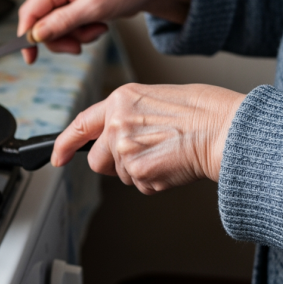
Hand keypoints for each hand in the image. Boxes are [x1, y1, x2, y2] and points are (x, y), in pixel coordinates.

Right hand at [17, 0, 190, 62]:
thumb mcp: (93, 9)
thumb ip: (62, 22)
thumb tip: (36, 35)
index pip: (30, 11)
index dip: (27, 36)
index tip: (30, 57)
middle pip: (42, 23)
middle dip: (61, 38)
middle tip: (79, 46)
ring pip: (56, 27)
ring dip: (76, 36)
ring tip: (97, 30)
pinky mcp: (74, 3)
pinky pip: (69, 25)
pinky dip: (82, 32)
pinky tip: (97, 26)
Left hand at [52, 83, 244, 194]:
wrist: (225, 129)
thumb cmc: (203, 111)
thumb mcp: (157, 98)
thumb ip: (129, 115)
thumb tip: (117, 134)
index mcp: (120, 100)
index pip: (80, 124)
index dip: (64, 144)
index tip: (58, 156)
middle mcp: (116, 123)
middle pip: (98, 160)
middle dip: (114, 164)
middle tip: (144, 155)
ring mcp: (125, 149)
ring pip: (121, 175)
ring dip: (139, 171)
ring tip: (167, 154)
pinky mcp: (138, 171)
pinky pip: (140, 185)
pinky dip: (154, 181)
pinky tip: (172, 164)